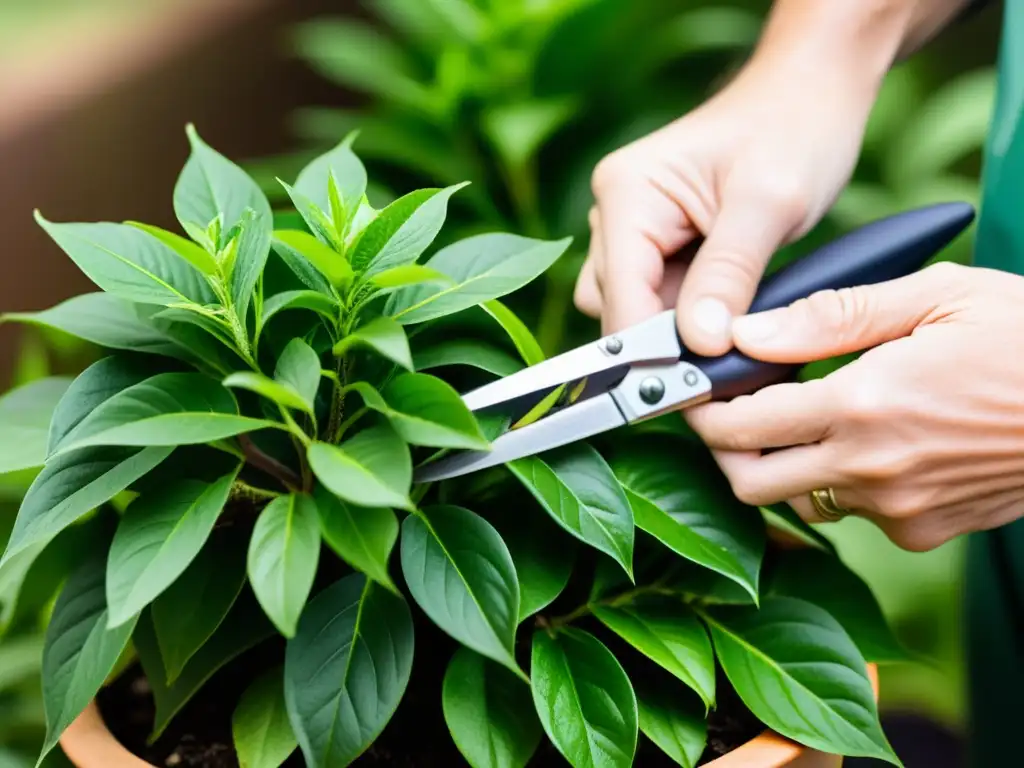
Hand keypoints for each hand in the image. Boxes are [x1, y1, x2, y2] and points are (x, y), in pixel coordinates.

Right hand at [574, 56, 879, 355]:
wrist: (810, 95)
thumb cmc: (794, 130)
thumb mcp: (770, 203)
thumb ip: (729, 274)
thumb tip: (699, 346)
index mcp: (628, 192)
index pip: (621, 292)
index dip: (650, 348)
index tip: (688, 391)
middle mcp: (616, 212)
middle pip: (617, 309)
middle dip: (664, 344)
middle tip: (723, 373)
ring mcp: (633, 230)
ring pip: (635, 311)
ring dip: (677, 334)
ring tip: (735, 339)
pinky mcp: (656, 246)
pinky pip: (659, 300)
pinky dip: (691, 321)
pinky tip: (732, 321)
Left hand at [685, 262, 1023, 551]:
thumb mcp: (933, 297)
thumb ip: (829, 317)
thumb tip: (746, 331)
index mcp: (864, 404)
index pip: (739, 423)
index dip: (701, 407)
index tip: (691, 389)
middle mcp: (872, 469)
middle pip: (748, 482)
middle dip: (724, 448)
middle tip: (731, 409)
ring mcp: (898, 510)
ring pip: (798, 501)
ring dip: (782, 466)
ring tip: (802, 416)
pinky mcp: (924, 532)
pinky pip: (854, 514)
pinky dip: (841, 481)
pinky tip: (870, 439)